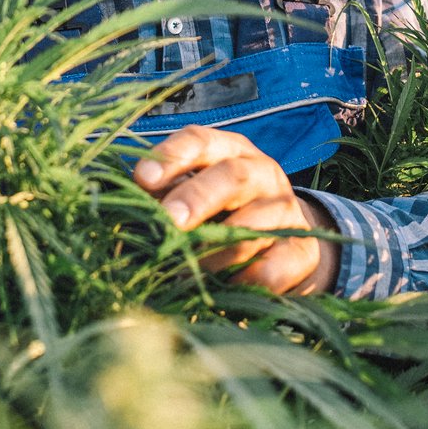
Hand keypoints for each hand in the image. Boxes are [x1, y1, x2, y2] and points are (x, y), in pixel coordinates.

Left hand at [133, 125, 338, 295]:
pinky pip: (272, 268)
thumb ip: (163, 198)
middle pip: (231, 177)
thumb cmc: (222, 215)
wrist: (284, 246)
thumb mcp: (193, 196)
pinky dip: (244, 280)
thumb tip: (123, 212)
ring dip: (212, 252)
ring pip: (251, 227)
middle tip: (169, 221)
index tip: (142, 178)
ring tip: (182, 271)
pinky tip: (224, 287)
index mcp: (229, 151)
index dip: (172, 156)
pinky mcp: (303, 250)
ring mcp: (286, 211)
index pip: (201, 141)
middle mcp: (262, 173)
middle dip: (197, 198)